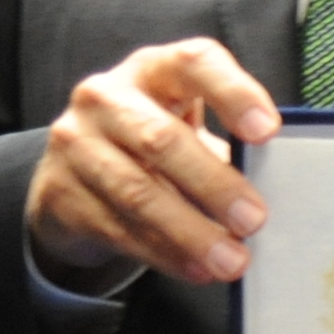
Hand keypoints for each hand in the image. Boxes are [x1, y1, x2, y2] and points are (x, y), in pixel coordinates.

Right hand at [21, 39, 282, 284]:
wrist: (73, 174)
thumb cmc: (148, 145)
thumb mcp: (183, 128)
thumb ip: (224, 148)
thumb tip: (272, 192)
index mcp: (151, 70)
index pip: (193, 64)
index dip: (233, 93)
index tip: (267, 131)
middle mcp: (106, 98)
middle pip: (160, 138)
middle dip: (213, 183)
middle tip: (254, 220)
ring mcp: (76, 144)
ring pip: (137, 192)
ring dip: (191, 232)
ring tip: (231, 260)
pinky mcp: (60, 191)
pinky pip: (118, 229)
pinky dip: (164, 254)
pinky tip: (196, 269)